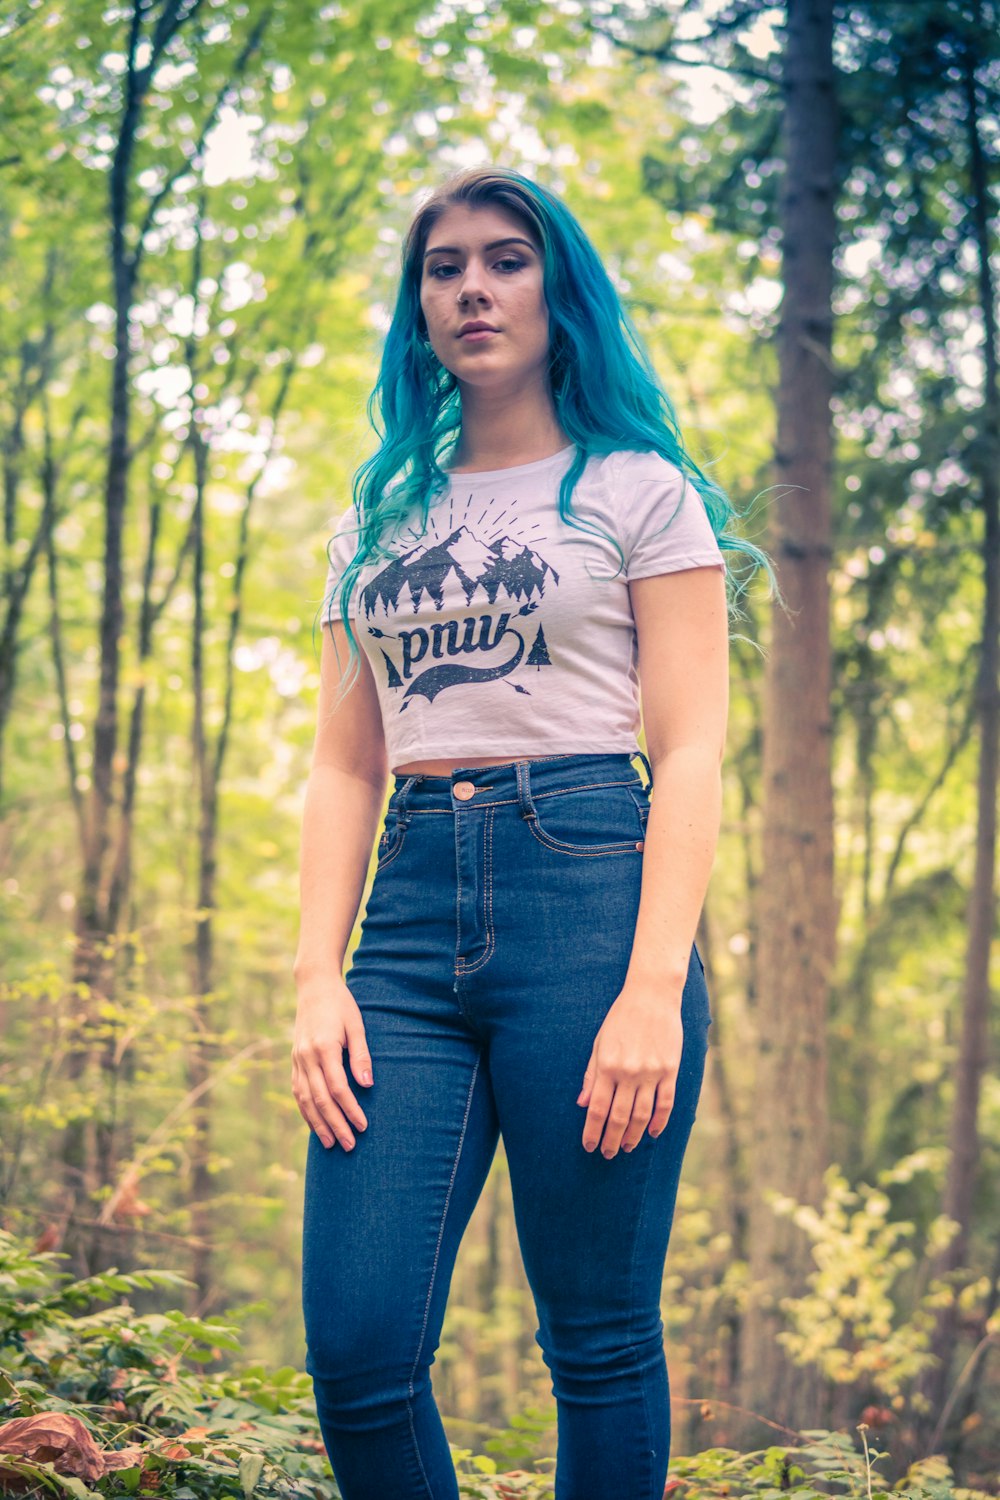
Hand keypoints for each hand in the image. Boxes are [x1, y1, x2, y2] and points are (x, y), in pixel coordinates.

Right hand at [291, 977, 373, 1150]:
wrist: (313, 987)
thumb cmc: (340, 1005)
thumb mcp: (356, 1025)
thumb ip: (361, 1055)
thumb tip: (368, 1085)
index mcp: (324, 1048)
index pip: (338, 1088)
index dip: (351, 1110)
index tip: (363, 1126)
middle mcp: (306, 1057)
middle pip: (321, 1100)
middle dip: (335, 1125)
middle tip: (349, 1145)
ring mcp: (297, 1060)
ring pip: (305, 1100)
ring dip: (317, 1124)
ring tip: (330, 1144)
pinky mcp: (294, 1060)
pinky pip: (297, 1091)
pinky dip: (305, 1111)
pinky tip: (314, 1124)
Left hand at [576, 984, 683, 1157]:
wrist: (652, 996)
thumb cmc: (620, 1018)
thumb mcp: (599, 1043)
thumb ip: (592, 1075)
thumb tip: (583, 1104)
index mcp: (608, 1065)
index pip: (598, 1108)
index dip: (592, 1131)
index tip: (589, 1146)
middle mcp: (629, 1072)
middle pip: (619, 1117)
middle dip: (611, 1140)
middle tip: (607, 1154)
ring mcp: (652, 1073)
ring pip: (642, 1115)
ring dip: (633, 1135)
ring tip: (626, 1147)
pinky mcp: (670, 1070)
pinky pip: (665, 1103)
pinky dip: (659, 1122)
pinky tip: (651, 1133)